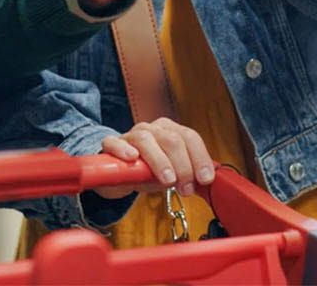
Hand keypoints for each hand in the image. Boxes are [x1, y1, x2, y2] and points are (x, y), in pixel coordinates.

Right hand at [93, 119, 216, 197]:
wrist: (119, 174)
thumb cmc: (148, 172)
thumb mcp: (171, 174)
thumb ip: (187, 174)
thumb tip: (205, 182)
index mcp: (171, 131)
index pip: (190, 137)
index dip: (200, 158)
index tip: (205, 178)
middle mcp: (153, 129)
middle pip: (172, 140)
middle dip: (183, 166)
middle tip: (186, 188)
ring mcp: (131, 135)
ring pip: (146, 140)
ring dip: (160, 161)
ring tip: (168, 180)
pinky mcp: (111, 144)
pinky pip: (115, 142)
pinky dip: (124, 149)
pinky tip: (132, 158)